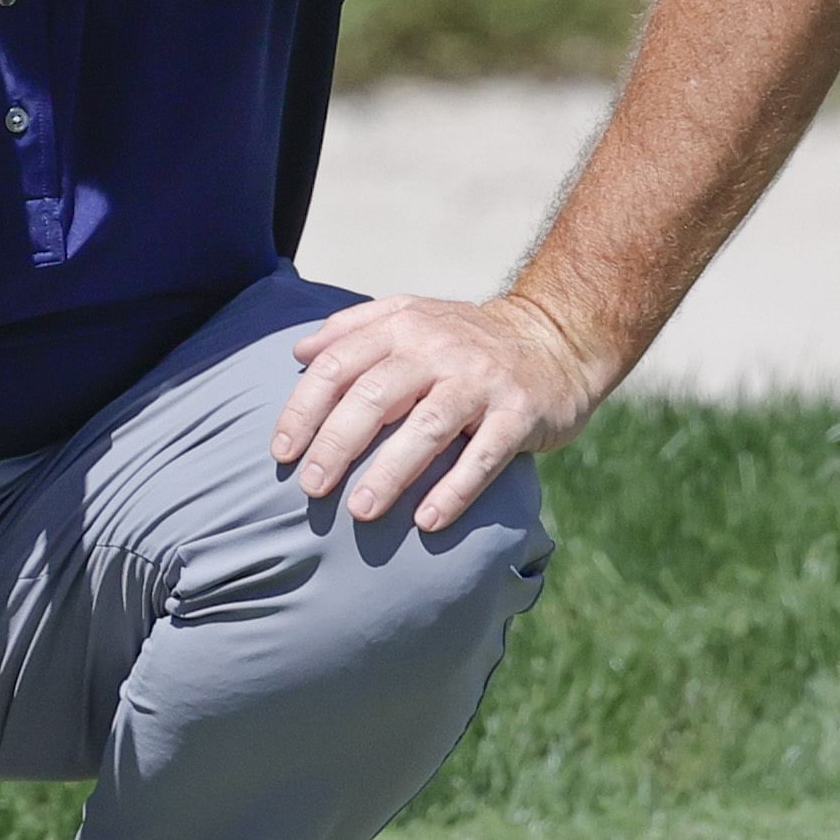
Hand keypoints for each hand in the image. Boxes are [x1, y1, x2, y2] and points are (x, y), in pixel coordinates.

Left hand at [274, 293, 612, 531]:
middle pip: (376, 396)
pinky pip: (484, 456)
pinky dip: (455, 490)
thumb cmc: (469, 341)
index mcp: (405, 327)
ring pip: (428, 428)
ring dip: (390, 473)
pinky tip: (428, 522)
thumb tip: (298, 351)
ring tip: (361, 511)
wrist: (558, 338)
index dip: (304, 409)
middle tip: (311, 488)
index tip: (281, 451)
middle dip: (336, 444)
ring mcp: (483, 381)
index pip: (340, 364)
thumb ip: (355, 329)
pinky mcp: (520, 414)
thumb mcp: (414, 318)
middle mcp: (440, 349)